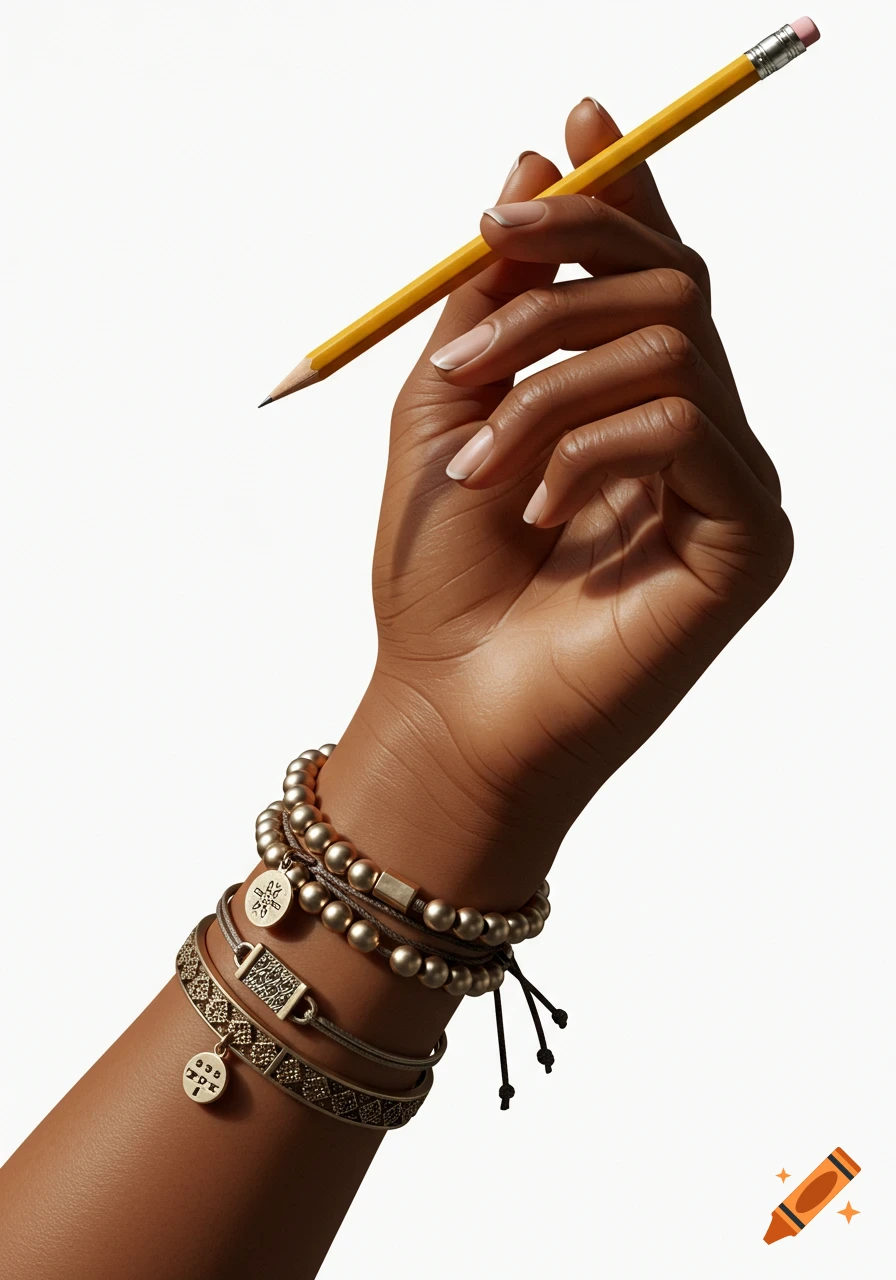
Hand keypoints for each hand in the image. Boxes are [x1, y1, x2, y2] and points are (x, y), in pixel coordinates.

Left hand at [320, 100, 791, 900]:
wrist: (449, 707)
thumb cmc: (440, 577)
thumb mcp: (445, 408)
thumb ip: (493, 295)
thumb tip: (542, 156)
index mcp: (623, 402)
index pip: (649, 271)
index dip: (624, 191)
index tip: (580, 116)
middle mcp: (691, 433)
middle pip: (676, 282)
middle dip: (559, 273)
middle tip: (472, 304)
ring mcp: (728, 484)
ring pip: (672, 343)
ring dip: (549, 381)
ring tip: (477, 461)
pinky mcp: (749, 536)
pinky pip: (685, 422)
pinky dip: (590, 445)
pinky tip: (539, 511)